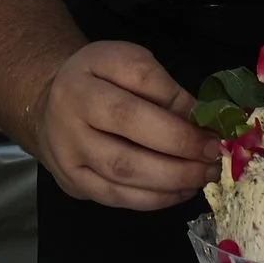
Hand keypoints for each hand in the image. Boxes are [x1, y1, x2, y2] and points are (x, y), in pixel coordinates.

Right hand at [28, 41, 220, 210]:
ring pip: (122, 174)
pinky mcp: (74, 183)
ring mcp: (67, 154)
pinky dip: (155, 198)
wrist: (50, 106)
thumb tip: (200, 122)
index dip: (177, 105)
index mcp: (84, 79)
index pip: (136, 81)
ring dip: (172, 179)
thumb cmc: (99, 82)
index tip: (211, 125)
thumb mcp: (127, 64)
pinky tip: (180, 190)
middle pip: (126, 131)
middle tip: (213, 156)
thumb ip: (162, 87)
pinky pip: (118, 198)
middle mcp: (68, 116)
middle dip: (179, 149)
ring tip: (204, 175)